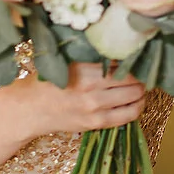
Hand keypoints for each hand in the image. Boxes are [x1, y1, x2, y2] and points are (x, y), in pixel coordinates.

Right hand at [6, 62, 146, 139]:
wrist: (31, 109)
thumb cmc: (50, 81)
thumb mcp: (69, 61)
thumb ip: (94, 57)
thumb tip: (125, 50)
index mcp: (84, 67)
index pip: (121, 61)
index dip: (133, 60)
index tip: (138, 58)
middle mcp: (91, 87)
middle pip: (132, 78)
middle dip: (140, 75)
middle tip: (143, 72)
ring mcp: (94, 107)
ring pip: (134, 96)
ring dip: (142, 90)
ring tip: (141, 86)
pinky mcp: (95, 123)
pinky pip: (128, 116)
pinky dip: (138, 107)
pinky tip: (138, 102)